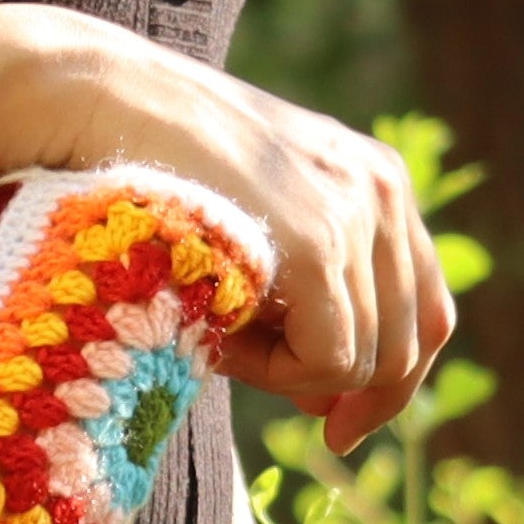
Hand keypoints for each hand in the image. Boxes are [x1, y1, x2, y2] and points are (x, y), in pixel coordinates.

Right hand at [42, 32, 454, 430]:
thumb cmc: (151, 165)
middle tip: (300, 415)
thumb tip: (332, 400)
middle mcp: (383, 188)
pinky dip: (280, 373)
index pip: (426, 307)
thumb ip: (307, 295)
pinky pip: (331, 358)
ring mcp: (356, 212)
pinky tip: (225, 342)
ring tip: (223, 339)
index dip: (395, 379)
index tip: (340, 422)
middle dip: (355, 393)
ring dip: (295, 374)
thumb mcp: (253, 224)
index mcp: (377, 178)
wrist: (97, 101)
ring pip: (367, 358)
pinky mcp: (318, 243)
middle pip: (412, 340)